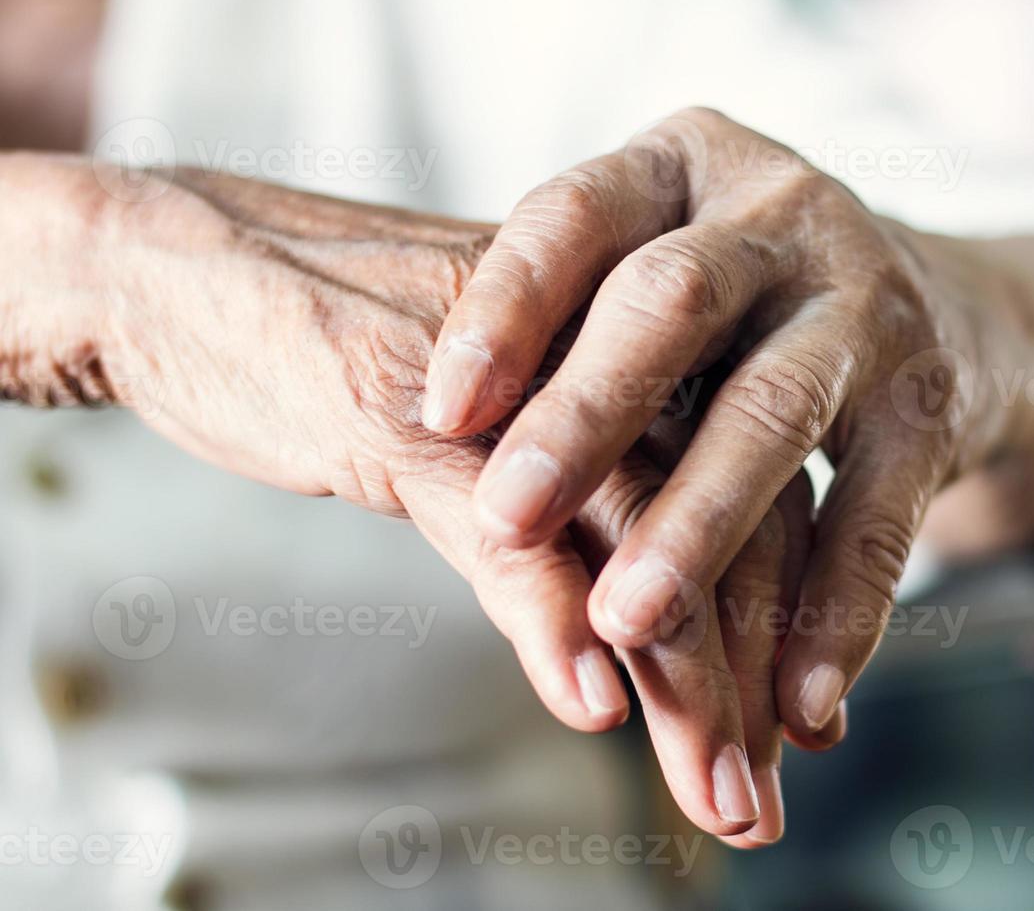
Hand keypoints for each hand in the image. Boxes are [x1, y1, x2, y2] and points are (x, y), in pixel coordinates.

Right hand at [46, 160, 830, 842]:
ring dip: (682, 682)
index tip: (801, 737)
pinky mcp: (408, 408)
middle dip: (749, 682)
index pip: (761, 495)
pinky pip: (503, 527)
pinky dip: (551, 621)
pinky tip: (589, 701)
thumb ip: (569, 515)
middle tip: (754, 803)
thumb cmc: (352, 362)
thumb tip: (633, 651)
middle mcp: (603, 356)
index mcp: (639, 355)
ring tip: (711, 790)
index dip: (791, 626)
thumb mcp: (494, 444)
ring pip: (635, 539)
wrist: (189, 273)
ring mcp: (511, 381)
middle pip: (723, 527)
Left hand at [422, 108, 993, 738]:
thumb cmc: (749, 304)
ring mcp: (869, 303)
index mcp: (685, 167)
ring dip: (698, 524)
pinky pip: (882, 514)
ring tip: (628, 622)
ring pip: (773, 411)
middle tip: (505, 518)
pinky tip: (796, 699)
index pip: (577, 214)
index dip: (506, 308)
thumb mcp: (662, 262)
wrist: (955, 312)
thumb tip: (429, 439)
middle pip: (673, 302)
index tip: (439, 412)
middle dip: (586, 414)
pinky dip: (837, 612)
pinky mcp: (933, 401)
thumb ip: (571, 323)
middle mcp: (781, 213)